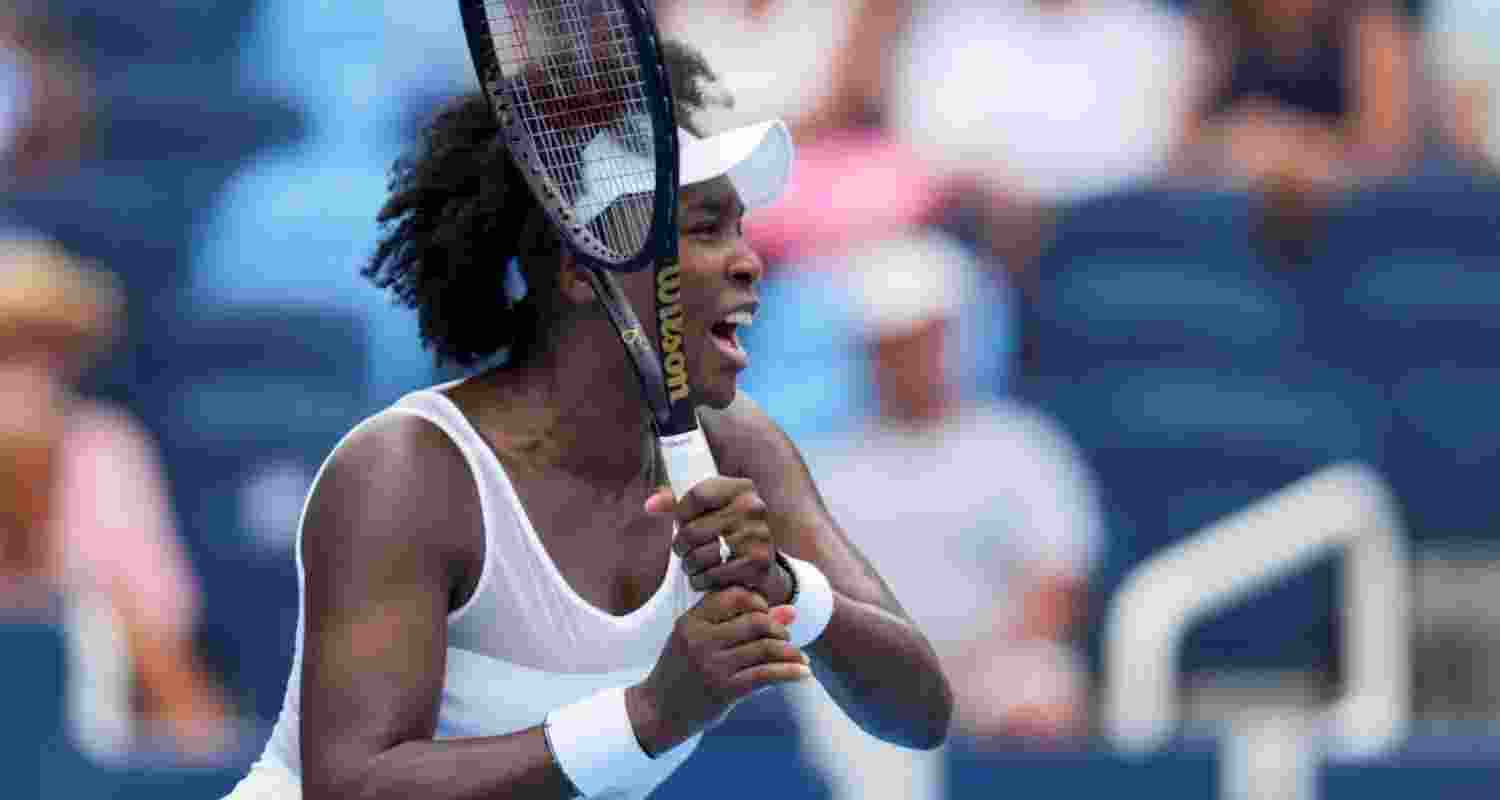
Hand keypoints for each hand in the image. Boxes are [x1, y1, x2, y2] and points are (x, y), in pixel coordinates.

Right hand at [628, 587, 810, 754]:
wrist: (658, 711)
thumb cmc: (683, 671)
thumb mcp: (700, 639)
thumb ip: (741, 621)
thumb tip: (791, 611)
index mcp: (691, 621)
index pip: (735, 596)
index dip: (759, 601)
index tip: (766, 613)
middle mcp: (700, 639)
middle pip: (756, 621)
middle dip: (779, 628)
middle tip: (785, 637)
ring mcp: (712, 665)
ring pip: (766, 647)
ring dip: (791, 651)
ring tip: (800, 657)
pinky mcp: (724, 689)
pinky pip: (766, 675)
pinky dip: (790, 672)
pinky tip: (803, 673)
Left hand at [646, 478, 793, 605]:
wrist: (761, 557)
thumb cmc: (726, 528)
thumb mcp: (707, 508)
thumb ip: (676, 502)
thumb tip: (650, 505)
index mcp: (740, 488)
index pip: (696, 495)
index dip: (680, 512)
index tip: (681, 522)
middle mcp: (753, 508)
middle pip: (693, 530)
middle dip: (680, 545)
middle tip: (682, 550)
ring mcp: (758, 536)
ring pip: (700, 556)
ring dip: (690, 566)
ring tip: (691, 565)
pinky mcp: (759, 563)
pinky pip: (714, 576)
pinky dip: (703, 581)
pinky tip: (703, 578)